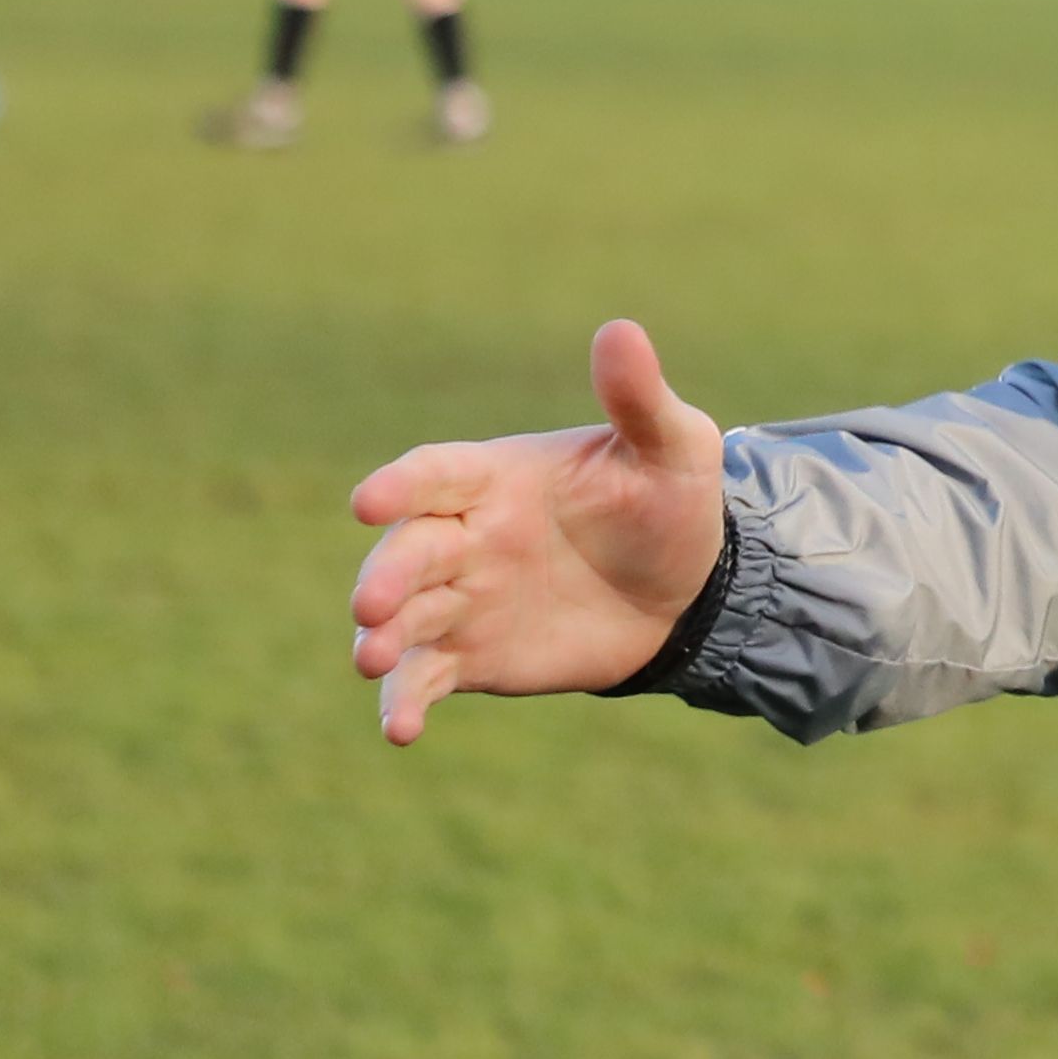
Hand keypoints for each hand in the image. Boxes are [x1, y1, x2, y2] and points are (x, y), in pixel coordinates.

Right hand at [344, 319, 727, 746]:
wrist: (689, 590)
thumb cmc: (668, 504)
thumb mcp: (671, 448)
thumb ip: (638, 399)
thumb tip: (620, 329)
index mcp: (497, 477)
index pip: (435, 474)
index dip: (401, 487)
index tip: (368, 502)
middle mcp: (465, 536)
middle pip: (408, 552)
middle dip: (385, 576)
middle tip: (372, 603)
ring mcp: (462, 599)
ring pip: (403, 619)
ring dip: (381, 638)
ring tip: (372, 659)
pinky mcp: (472, 656)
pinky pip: (427, 678)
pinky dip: (405, 702)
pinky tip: (402, 729)